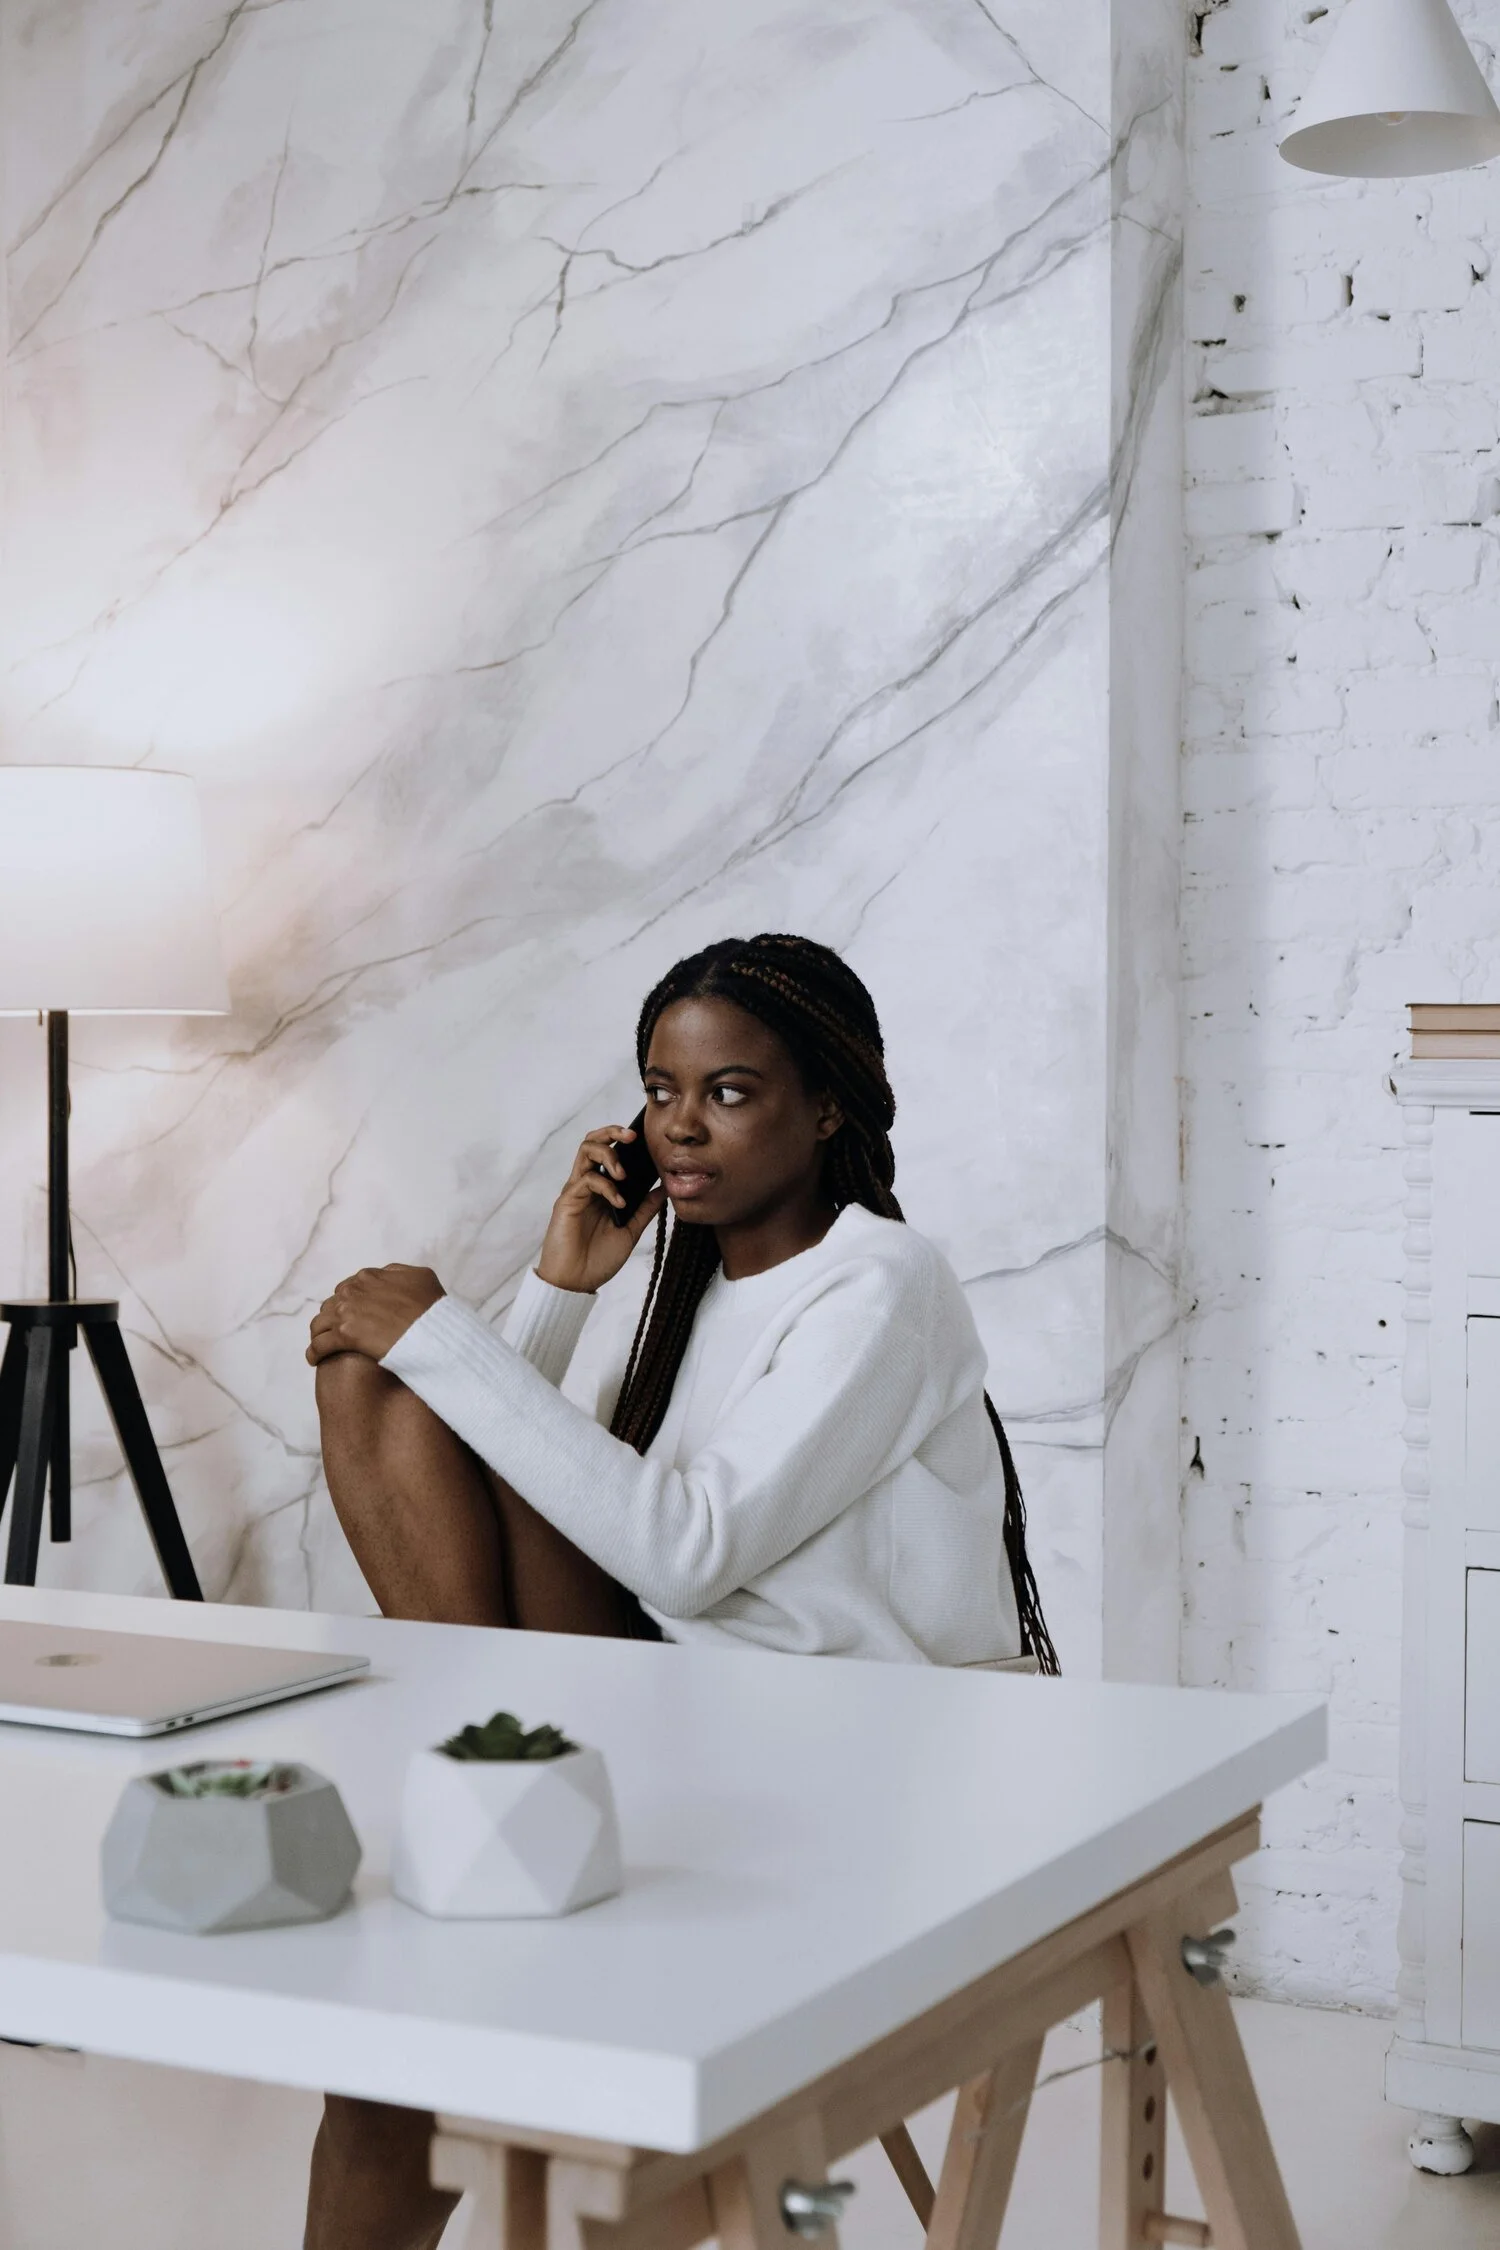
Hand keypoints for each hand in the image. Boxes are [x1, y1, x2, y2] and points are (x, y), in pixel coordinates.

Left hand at [306, 1264, 445, 1365]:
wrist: (432, 1329)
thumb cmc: (431, 1306)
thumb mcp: (420, 1277)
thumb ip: (399, 1273)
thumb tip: (387, 1274)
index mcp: (369, 1277)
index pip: (347, 1288)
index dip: (349, 1303)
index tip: (352, 1315)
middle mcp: (352, 1291)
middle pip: (331, 1305)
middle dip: (332, 1318)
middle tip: (337, 1332)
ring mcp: (346, 1312)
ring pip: (320, 1324)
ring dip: (319, 1334)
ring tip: (321, 1347)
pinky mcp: (344, 1335)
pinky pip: (319, 1345)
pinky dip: (314, 1352)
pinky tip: (314, 1360)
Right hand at [535, 1124, 665, 1294]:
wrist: (576, 1283)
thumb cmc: (597, 1259)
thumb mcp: (630, 1230)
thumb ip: (644, 1208)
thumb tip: (664, 1188)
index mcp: (600, 1189)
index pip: (609, 1151)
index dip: (623, 1139)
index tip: (646, 1138)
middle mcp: (586, 1185)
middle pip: (593, 1142)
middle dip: (613, 1132)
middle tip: (634, 1136)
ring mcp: (575, 1191)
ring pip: (585, 1152)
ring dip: (609, 1154)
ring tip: (624, 1174)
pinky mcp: (567, 1201)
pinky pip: (586, 1180)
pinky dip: (606, 1186)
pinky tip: (618, 1203)